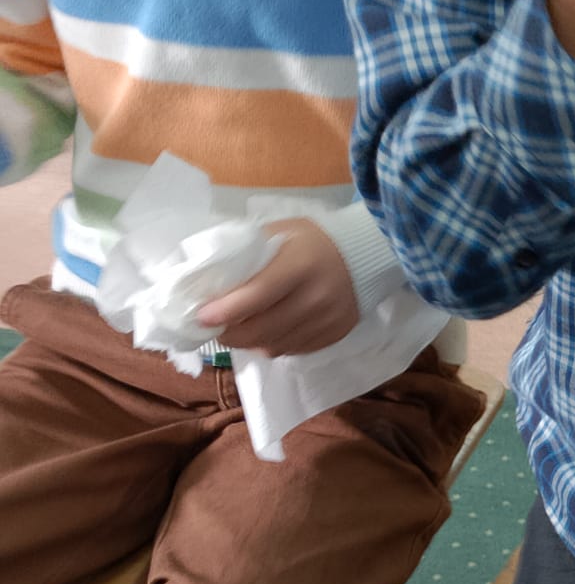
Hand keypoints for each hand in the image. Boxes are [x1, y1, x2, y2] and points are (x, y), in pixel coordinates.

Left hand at [198, 218, 359, 355]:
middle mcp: (317, 296)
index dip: (225, 311)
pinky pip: (294, 350)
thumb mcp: (279, 233)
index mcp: (300, 265)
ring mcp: (329, 319)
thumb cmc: (311, 239)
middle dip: (230, 334)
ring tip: (240, 331)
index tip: (202, 317)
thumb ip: (248, 254)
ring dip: (251, 342)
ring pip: (275, 346)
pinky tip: (269, 331)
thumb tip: (209, 279)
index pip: (257, 296)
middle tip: (214, 329)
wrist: (364, 253)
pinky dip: (274, 344)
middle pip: (263, 329)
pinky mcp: (336, 334)